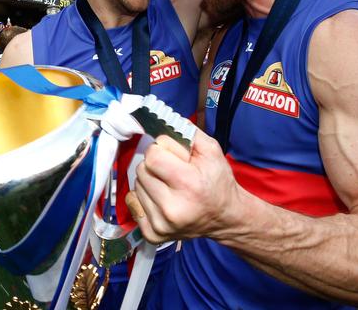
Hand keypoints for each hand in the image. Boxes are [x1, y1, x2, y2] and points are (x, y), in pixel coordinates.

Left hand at [126, 129, 241, 243]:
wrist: (225, 217)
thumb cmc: (218, 182)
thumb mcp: (212, 150)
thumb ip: (186, 132)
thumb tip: (159, 121)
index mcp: (189, 184)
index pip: (152, 156)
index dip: (160, 150)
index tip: (172, 155)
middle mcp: (172, 208)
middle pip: (141, 170)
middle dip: (154, 165)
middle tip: (171, 171)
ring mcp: (161, 224)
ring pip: (136, 186)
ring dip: (149, 181)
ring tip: (168, 185)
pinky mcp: (153, 235)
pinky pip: (133, 204)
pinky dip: (144, 197)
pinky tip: (160, 199)